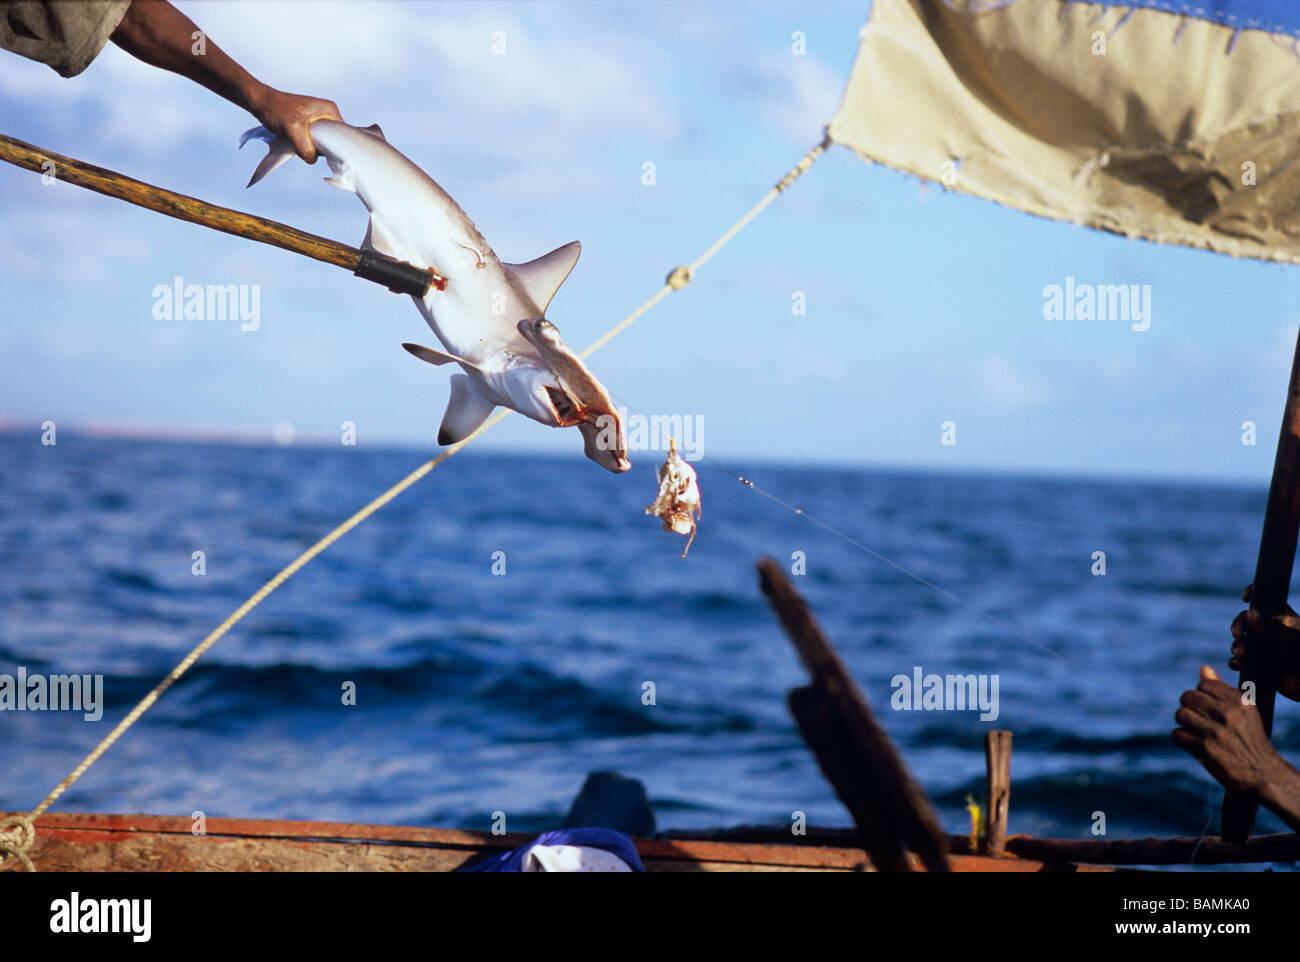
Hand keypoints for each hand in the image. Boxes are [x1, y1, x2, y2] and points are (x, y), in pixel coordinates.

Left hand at [248, 88, 341, 162]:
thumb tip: (312, 159)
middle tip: (308, 149)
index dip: (335, 147)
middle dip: (322, 148)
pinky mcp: (310, 124)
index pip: (343, 135)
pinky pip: (315, 139)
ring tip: (300, 144)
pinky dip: (307, 144)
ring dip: (312, 147)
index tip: (323, 154)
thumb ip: (305, 147)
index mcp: (330, 111)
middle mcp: (328, 113)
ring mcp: (319, 119)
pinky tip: (298, 144)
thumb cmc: (276, 111)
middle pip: (333, 140)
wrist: (261, 103)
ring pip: (323, 142)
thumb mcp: (293, 130)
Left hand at [1171, 665, 1283, 794]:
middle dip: (1189, 707)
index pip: (1204, 684)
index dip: (1201, 695)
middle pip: (1187, 697)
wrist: (1262, 772)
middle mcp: (1228, 714)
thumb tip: (1203, 668)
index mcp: (1239, 701)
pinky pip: (1177, 734)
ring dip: (1184, 723)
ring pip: (1180, 714)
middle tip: (1198, 719)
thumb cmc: (1249, 738)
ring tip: (1196, 731)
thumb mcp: (1244, 711)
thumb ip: (1222, 689)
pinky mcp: (1205, 748)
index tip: (1207, 707)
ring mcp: (1216, 731)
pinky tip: (1192, 743)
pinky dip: (1181, 739)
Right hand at [1229, 584, 1299, 701]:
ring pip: (1240, 641)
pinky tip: (1239, 664)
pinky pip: (1239, 661)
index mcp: (1281, 619)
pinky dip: (1235, 662)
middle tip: (1237, 634)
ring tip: (1242, 654)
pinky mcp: (1257, 666)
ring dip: (1236, 646)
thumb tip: (1249, 614)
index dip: (1253, 594)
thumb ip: (1274, 627)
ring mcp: (1262, 649)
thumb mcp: (1295, 638)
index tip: (1246, 598)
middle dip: (1237, 625)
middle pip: (1244, 620)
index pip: (1265, 600)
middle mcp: (1269, 631)